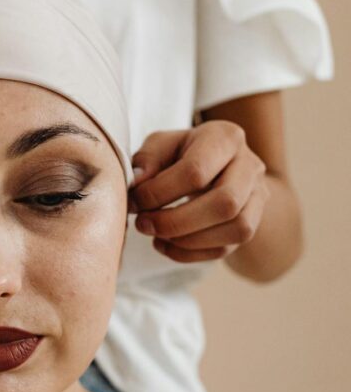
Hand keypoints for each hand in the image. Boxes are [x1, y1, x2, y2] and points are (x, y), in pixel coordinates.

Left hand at [129, 121, 268, 263]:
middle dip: (177, 221)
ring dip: (187, 241)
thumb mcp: (162, 145)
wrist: (219, 168)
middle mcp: (250, 166)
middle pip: (225, 203)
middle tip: (143, 224)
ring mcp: (258, 197)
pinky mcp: (252, 225)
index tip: (135, 201)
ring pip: (235, 229)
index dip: (160, 192)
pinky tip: (166, 245)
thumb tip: (136, 182)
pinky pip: (227, 248)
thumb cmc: (184, 153)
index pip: (196, 170)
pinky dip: (190, 254)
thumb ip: (147, 160)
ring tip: (156, 235)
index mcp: (225, 138)